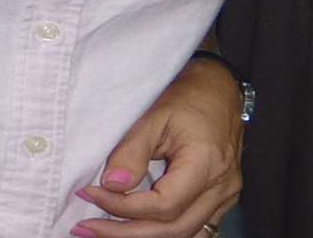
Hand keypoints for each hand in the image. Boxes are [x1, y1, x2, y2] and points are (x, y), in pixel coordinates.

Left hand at [72, 58, 243, 237]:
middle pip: (172, 230)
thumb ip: (133, 151)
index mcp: (206, 163)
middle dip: (125, 233)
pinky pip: (195, 229)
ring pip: (185, 235)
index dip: (123, 207)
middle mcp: (221, 187)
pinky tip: (138, 230)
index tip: (91, 194)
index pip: (162, 205)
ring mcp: (225, 197)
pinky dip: (165, 233)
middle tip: (86, 227)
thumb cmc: (189, 97)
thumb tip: (112, 185)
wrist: (221, 88)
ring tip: (106, 233)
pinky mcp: (222, 200)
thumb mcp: (155, 115)